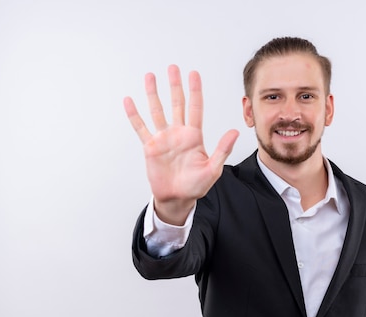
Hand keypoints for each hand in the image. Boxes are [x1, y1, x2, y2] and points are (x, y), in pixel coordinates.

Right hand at [124, 65, 237, 224]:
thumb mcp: (213, 169)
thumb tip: (235, 132)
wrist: (177, 198)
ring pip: (157, 111)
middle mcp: (178, 134)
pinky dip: (134, 115)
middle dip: (175, 85)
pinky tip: (129, 101)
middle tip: (173, 68)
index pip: (195, 108)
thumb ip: (223, 149)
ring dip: (154, 94)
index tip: (194, 74)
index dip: (195, 90)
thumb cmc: (196, 186)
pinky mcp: (150, 147)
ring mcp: (163, 139)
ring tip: (150, 76)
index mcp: (194, 137)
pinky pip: (141, 127)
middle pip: (177, 104)